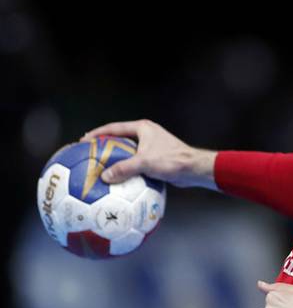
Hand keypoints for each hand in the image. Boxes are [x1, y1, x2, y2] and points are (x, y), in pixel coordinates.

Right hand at [80, 119, 216, 188]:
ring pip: (127, 152)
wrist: (194, 169)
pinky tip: (117, 179)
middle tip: (89, 154)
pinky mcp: (155, 159)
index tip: (83, 141)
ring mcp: (150, 147)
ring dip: (115, 159)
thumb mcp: (145, 163)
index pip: (113, 128)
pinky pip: (135, 162)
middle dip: (104, 146)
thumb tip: (105, 177)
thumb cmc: (172, 160)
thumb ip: (124, 169)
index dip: (97, 134)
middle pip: (119, 139)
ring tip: (100, 168)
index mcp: (142, 128)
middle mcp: (146, 135)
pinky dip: (126, 169)